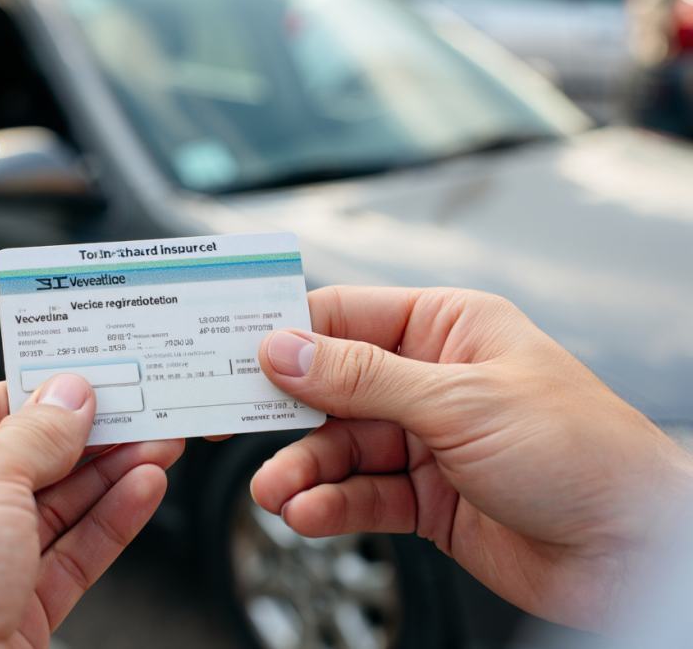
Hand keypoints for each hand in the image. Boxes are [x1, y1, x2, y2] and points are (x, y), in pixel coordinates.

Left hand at [0, 375, 182, 648]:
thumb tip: (68, 398)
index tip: (78, 380)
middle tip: (131, 410)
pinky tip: (141, 490)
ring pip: (51, 510)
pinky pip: (66, 555)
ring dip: (107, 476)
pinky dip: (108, 521)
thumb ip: (34, 433)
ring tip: (153, 444)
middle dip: (81, 438)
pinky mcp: (8, 614)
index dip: (28, 395)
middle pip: (17, 463)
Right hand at [251, 286, 692, 633]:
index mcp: (447, 328)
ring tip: (276, 492)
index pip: (345, 316)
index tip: (233, 353)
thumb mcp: (460, 401)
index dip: (286, 333)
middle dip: (285, 413)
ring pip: (339, 447)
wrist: (637, 552)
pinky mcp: (426, 496)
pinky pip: (361, 493)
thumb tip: (284, 348)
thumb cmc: (583, 452)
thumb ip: (362, 377)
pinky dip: (331, 505)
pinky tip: (310, 514)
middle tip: (231, 426)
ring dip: (302, 470)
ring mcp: (427, 440)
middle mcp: (432, 379)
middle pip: (331, 387)